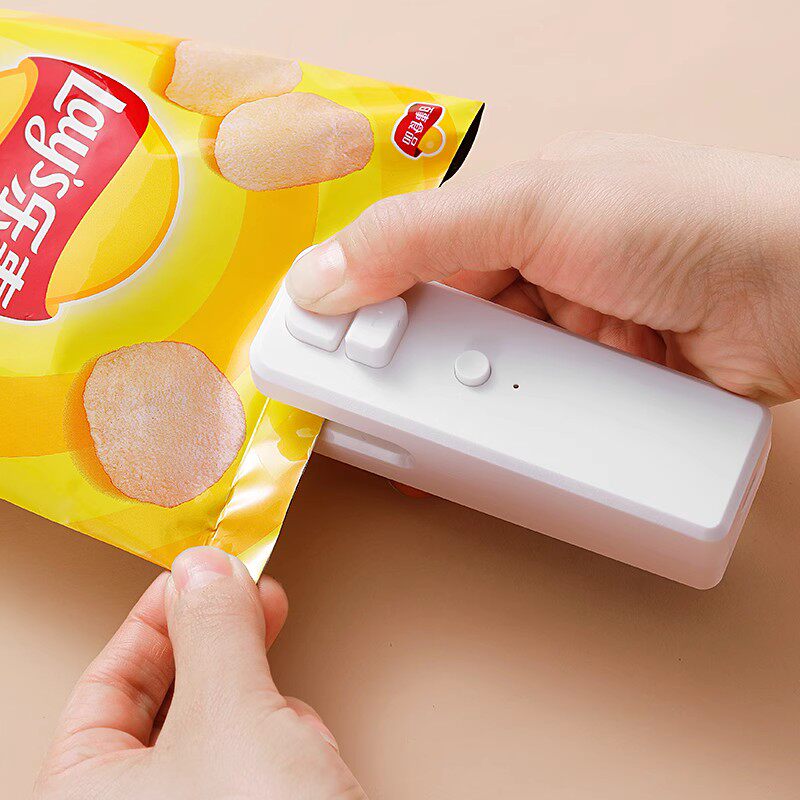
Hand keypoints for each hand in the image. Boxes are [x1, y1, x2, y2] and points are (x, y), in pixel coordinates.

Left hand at [35, 547, 366, 799]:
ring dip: (263, 706)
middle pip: (169, 703)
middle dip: (220, 653)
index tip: (199, 575)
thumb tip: (203, 568)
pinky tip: (313, 758)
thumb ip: (213, 633)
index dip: (156, 621)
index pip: (105, 686)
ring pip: (224, 729)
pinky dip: (287, 744)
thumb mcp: (231, 721)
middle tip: (251, 599)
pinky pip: (260, 761)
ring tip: (291, 717)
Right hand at [286, 132, 799, 404]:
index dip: (362, 307)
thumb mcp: (533, 206)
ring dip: (449, 413)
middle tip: (354, 414)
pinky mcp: (598, 395)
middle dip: (402, 373)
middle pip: (442, 333)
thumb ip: (418, 236)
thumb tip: (318, 274)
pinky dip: (499, 443)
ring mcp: (569, 341)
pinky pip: (530, 423)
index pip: (411, 263)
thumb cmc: (678, 220)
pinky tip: (466, 463)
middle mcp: (536, 277)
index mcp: (513, 217)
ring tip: (406, 447)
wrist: (799, 294)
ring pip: (482, 383)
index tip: (316, 352)